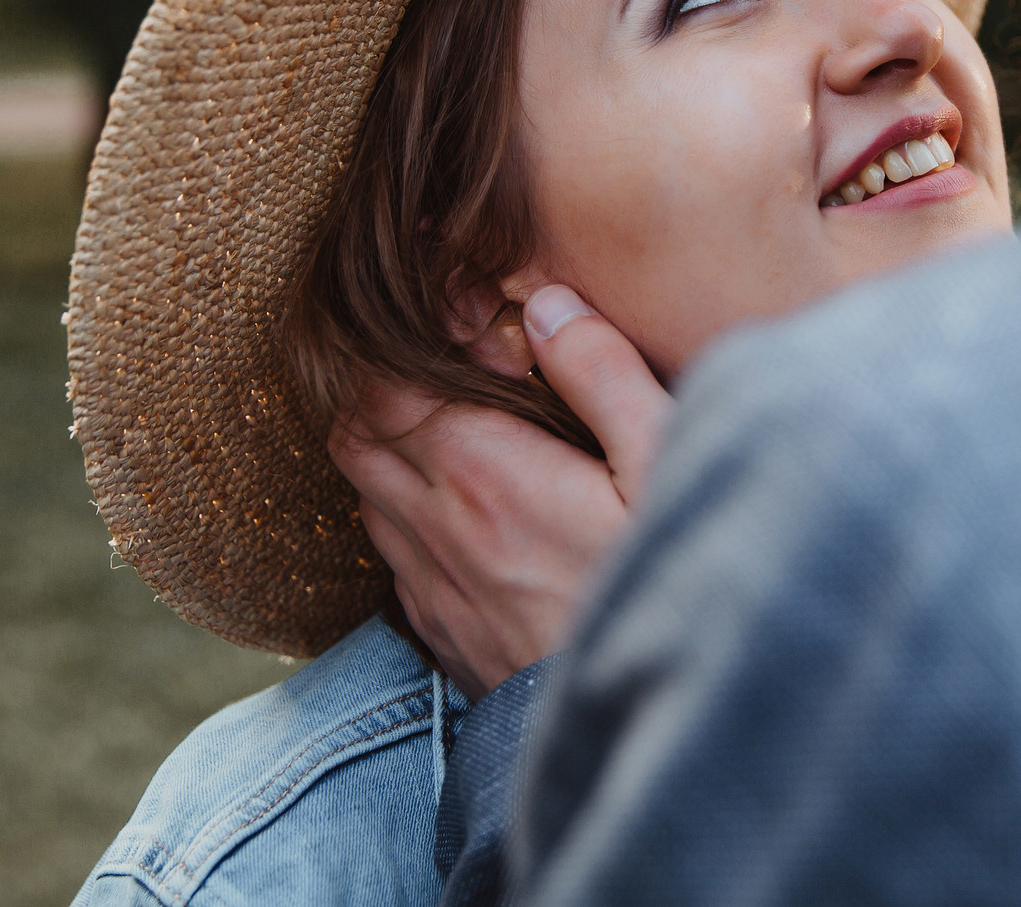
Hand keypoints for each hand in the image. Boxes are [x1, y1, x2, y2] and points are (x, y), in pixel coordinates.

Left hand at [326, 286, 671, 696]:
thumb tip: (550, 307)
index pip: (385, 379)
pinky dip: (404, 510)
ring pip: (363, 490)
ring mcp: (431, 583)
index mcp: (483, 470)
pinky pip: (390, 550)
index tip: (470, 320)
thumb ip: (603, 374)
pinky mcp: (441, 629)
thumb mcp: (662, 460)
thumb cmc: (665, 579)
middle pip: (356, 429)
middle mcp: (436, 524)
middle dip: (383, 383)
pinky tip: (466, 507)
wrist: (649, 713)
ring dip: (391, 447)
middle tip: (449, 366)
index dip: (410, 338)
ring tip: (458, 428)